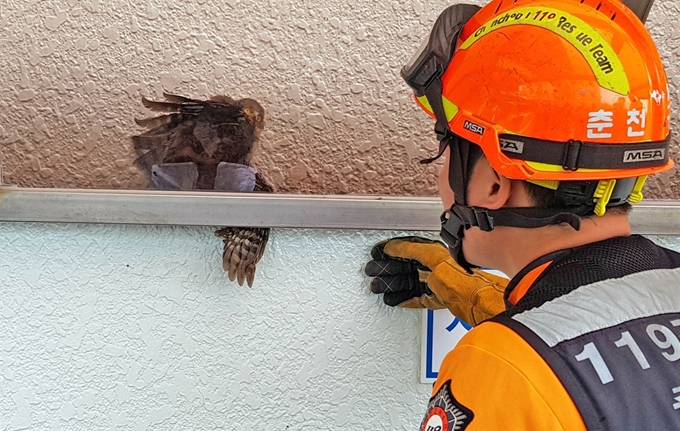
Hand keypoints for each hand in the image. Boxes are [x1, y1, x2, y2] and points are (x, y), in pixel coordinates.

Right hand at [364, 236, 508, 325]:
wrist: (478, 301)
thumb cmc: (463, 278)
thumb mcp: (433, 258)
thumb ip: (413, 250)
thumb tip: (395, 246)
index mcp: (434, 254)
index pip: (408, 249)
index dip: (391, 250)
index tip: (378, 252)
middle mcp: (434, 267)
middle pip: (405, 267)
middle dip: (387, 269)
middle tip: (372, 270)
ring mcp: (436, 284)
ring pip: (408, 282)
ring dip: (392, 285)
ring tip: (378, 286)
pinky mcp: (437, 299)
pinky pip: (417, 298)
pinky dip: (404, 299)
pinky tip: (395, 299)